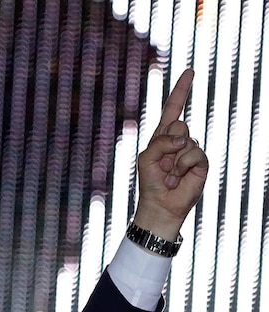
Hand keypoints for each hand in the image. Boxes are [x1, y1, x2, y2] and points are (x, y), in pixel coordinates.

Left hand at [135, 69, 208, 240]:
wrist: (160, 205)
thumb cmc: (150, 182)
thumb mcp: (146, 157)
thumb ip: (161, 142)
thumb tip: (184, 139)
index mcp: (163, 136)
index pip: (173, 108)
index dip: (181, 90)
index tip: (190, 71)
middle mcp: (179, 140)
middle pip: (178, 124)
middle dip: (167, 143)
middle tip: (163, 164)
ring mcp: (191, 150)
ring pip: (185, 140)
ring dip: (173, 161)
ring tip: (169, 175)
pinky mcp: (201, 163)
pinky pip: (194, 154)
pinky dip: (183, 166)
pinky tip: (178, 178)